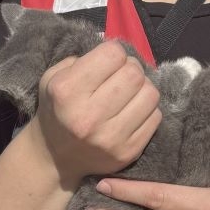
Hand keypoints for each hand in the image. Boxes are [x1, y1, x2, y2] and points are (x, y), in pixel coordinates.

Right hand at [27, 40, 160, 189]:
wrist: (54, 157)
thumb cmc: (57, 109)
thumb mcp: (53, 77)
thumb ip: (82, 59)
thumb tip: (118, 53)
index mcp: (67, 91)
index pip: (113, 54)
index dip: (113, 52)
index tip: (108, 61)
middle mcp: (88, 116)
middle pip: (134, 73)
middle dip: (131, 68)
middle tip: (121, 75)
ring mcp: (111, 138)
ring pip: (150, 94)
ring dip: (143, 87)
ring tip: (129, 92)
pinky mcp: (128, 152)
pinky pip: (156, 117)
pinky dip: (148, 109)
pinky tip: (132, 111)